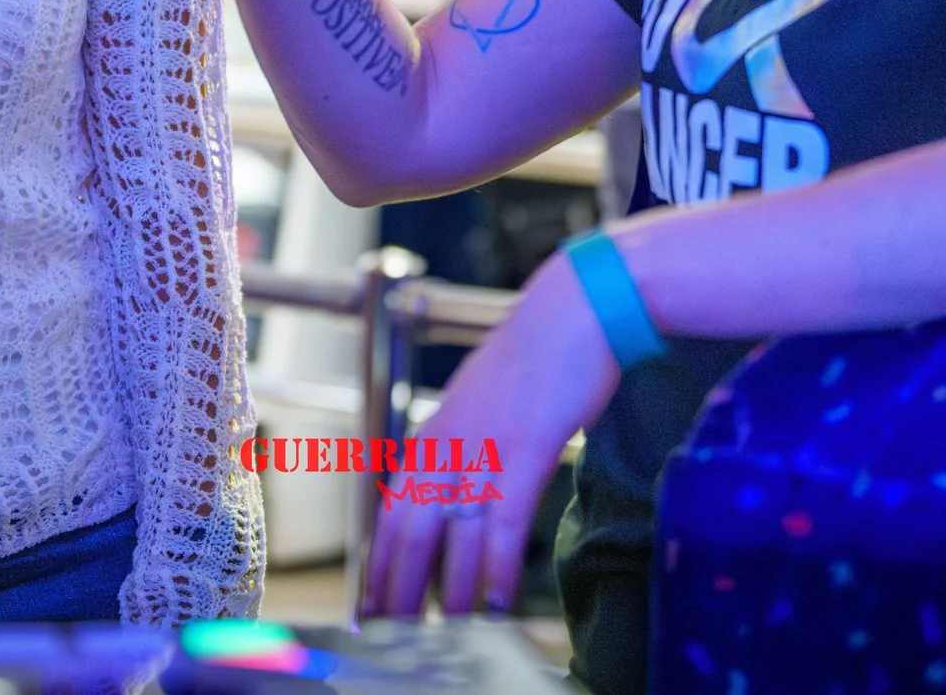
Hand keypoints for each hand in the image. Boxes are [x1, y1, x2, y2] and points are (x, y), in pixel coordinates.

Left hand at [362, 253, 619, 619]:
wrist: (573, 308)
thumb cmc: (537, 354)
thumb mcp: (483, 402)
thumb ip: (463, 443)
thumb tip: (455, 487)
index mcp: (433, 434)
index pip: (392, 513)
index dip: (380, 564)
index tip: (372, 605)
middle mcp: (447, 445)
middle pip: (409, 533)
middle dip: (398, 590)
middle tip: (391, 633)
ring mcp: (482, 448)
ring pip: (451, 538)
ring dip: (446, 594)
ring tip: (443, 636)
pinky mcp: (523, 451)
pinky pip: (500, 524)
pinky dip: (492, 568)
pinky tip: (492, 603)